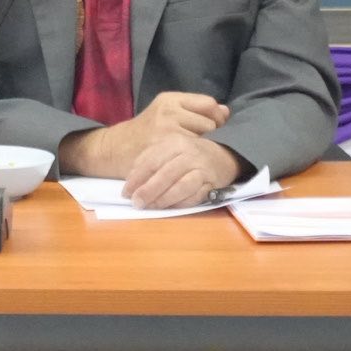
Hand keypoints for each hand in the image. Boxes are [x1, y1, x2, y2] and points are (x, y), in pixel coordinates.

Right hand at [59, 92, 229, 177]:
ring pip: (203, 140)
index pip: (209, 104)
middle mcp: (169, 111)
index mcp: (170, 99)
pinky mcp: (165, 150)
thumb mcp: (166, 112)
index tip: (215, 128)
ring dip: (203, 148)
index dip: (217, 117)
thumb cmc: (144, 132)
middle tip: (202, 144)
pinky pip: (192, 154)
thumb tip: (226, 111)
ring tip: (194, 153)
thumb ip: (195, 110)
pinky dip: (195, 159)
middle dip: (211, 135)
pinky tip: (190, 162)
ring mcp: (166, 131)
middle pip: (210, 123)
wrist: (114, 149)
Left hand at [121, 135, 242, 209]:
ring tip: (150, 206)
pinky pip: (195, 197)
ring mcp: (203, 169)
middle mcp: (189, 154)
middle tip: (136, 202)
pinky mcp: (213, 183)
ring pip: (182, 186)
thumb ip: (148, 160)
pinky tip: (169, 208)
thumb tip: (131, 180)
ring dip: (164, 199)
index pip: (152, 161)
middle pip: (166, 174)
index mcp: (175, 142)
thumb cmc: (188, 154)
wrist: (224, 154)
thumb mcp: (168, 149)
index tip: (125, 192)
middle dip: (149, 190)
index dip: (137, 178)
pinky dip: (181, 204)